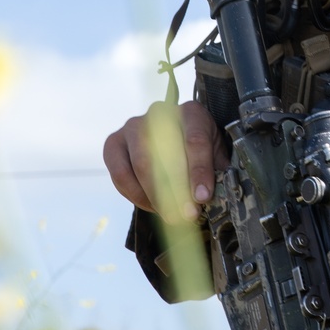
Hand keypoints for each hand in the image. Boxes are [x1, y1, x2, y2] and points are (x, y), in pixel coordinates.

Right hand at [103, 100, 228, 222]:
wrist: (174, 140)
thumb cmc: (199, 150)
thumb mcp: (216, 156)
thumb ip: (216, 173)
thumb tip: (212, 198)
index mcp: (191, 113)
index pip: (195, 141)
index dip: (198, 172)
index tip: (202, 197)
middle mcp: (159, 114)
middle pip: (164, 154)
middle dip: (175, 191)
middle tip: (186, 215)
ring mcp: (133, 127)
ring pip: (140, 165)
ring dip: (155, 197)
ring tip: (171, 216)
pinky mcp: (114, 144)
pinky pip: (121, 175)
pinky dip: (137, 196)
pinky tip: (154, 207)